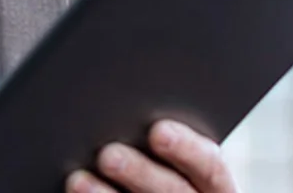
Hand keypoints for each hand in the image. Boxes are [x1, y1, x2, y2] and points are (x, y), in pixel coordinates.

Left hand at [66, 120, 237, 192]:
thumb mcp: (172, 151)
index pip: (210, 168)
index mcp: (213, 185)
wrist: (146, 188)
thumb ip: (163, 136)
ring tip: (78, 180)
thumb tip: (127, 108)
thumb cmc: (155, 161)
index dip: (186, 149)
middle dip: (140, 173)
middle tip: (108, 155)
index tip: (158, 131)